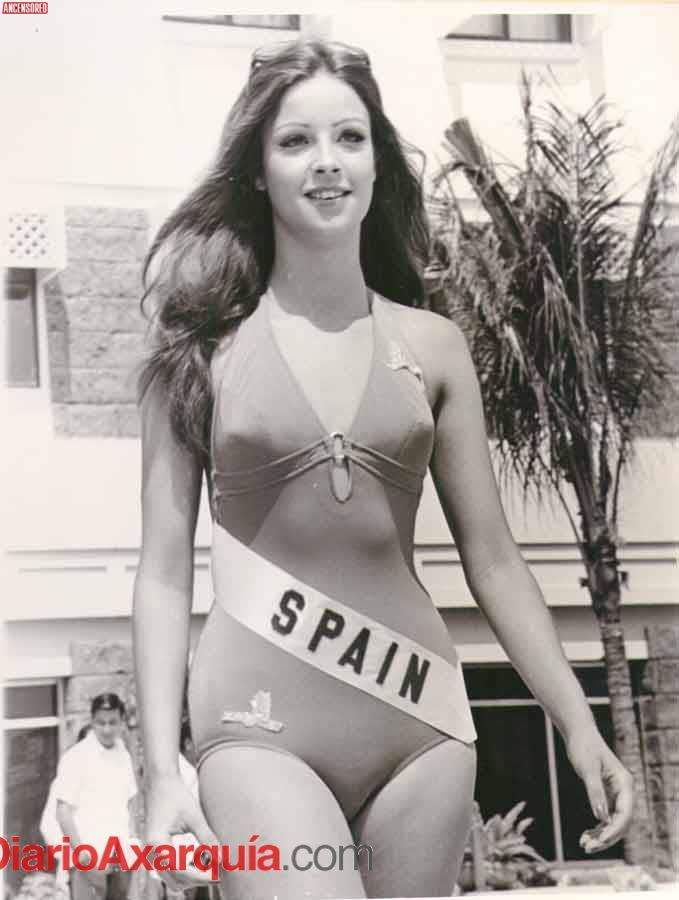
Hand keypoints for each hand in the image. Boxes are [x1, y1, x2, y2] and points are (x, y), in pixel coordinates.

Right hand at [145, 774, 218, 887]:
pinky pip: (169, 869)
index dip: (201, 877)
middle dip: (197, 879)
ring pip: (172, 878)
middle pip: (175, 880)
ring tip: (211, 864)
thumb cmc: (176, 795)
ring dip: (191, 875)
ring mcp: (149, 854)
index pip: (181, 871)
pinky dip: (185, 869)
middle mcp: (149, 853)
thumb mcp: (194, 816)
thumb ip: (207, 838)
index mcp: (157, 843)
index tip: (219, 876)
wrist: (160, 783)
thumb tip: (223, 859)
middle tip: (218, 871)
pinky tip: (200, 857)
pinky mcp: (154, 852)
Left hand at [566, 729, 634, 853]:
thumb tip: (601, 818)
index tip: (600, 841)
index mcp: (624, 783)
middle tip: (588, 847)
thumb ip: (595, 792)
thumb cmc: (584, 747)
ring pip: (613, 823)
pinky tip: (586, 835)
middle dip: (606, 837)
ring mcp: (616, 794)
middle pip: (621, 822)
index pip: (624, 814)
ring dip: (601, 835)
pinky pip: (606, 817)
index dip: (614, 830)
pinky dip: (597, 828)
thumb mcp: (587, 769)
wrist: (579, 733)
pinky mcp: (607, 795)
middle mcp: (624, 790)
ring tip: (584, 844)